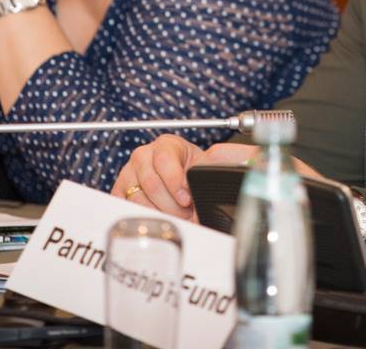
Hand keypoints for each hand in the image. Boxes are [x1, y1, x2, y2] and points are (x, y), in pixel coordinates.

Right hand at [112, 136, 259, 218]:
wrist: (184, 186)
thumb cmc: (199, 175)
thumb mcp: (219, 164)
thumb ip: (235, 158)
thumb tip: (245, 158)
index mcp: (167, 145)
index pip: (164, 159)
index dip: (176, 181)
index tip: (188, 199)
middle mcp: (145, 155)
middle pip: (151, 182)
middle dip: (172, 205)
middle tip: (188, 215)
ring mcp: (130, 173)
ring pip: (138, 198)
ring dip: (160, 213)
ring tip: (179, 219)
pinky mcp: (121, 191)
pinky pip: (125, 207)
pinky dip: (143, 218)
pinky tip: (160, 221)